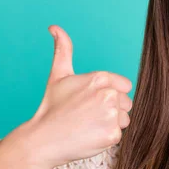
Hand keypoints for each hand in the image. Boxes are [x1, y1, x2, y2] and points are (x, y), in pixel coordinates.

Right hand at [23, 25, 132, 168]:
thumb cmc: (51, 107)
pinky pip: (119, 134)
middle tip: (87, 114)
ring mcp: (111, 115)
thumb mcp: (58, 75)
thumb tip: (54, 27)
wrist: (42, 140)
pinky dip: (106, 138)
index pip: (124, 86)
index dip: (109, 93)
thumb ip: (63, 50)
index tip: (91, 101)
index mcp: (99, 78)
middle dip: (111, 109)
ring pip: (124, 119)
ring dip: (110, 123)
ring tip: (88, 125)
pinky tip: (89, 136)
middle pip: (126, 102)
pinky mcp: (112, 135)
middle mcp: (108, 94)